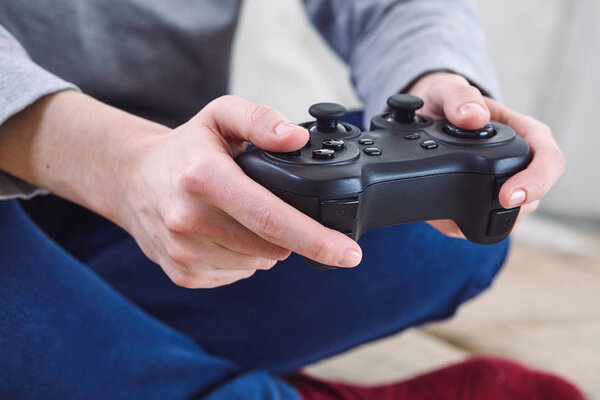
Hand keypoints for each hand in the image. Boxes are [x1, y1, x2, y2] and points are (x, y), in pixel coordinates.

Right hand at [114, 95, 362, 287]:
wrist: (131, 178)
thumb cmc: (185, 148)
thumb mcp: (221, 116)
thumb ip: (260, 120)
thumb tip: (297, 138)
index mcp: (204, 178)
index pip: (271, 218)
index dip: (317, 240)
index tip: (351, 254)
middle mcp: (189, 219)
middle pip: (271, 247)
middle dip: (289, 234)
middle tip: (271, 206)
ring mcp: (183, 252)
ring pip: (257, 263)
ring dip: (265, 246)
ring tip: (241, 216)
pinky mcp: (182, 273)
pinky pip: (237, 274)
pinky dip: (243, 258)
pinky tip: (225, 233)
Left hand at [407, 72, 564, 237]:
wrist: (424, 121)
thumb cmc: (446, 104)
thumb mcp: (445, 89)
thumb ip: (458, 97)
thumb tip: (473, 117)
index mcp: (524, 133)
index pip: (549, 159)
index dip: (536, 180)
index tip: (509, 195)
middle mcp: (520, 163)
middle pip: (534, 196)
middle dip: (510, 210)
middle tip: (475, 215)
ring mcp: (504, 186)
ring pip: (510, 216)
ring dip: (483, 219)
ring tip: (451, 209)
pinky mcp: (483, 206)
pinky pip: (480, 226)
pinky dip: (461, 225)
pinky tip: (445, 216)